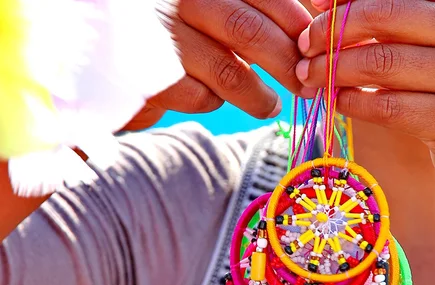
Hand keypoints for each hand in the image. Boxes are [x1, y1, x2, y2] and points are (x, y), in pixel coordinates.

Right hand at [125, 0, 312, 130]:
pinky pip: (201, 95)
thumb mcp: (205, 5)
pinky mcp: (151, 76)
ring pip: (231, 70)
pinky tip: (217, 97)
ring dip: (260, 96)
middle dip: (288, 64)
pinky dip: (216, 101)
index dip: (298, 20)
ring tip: (271, 104)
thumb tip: (306, 27)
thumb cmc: (165, 25)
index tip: (316, 44)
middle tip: (305, 84)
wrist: (96, 45)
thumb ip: (244, 9)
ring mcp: (163, 35)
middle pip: (251, 32)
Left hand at [296, 0, 434, 197]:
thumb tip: (333, 12)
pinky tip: (337, 102)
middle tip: (303, 51)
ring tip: (311, 79)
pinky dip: (354, 104)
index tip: (310, 19)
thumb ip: (402, 29)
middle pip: (382, 19)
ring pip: (381, 65)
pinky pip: (389, 108)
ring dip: (334, 72)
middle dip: (332, 34)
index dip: (343, 6)